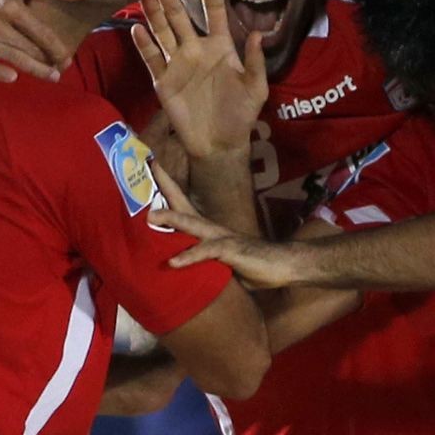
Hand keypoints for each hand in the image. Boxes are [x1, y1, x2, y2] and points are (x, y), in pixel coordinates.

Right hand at [0, 0, 90, 81]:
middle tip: (61, 70)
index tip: (67, 58)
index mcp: (10, 3)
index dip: (57, 48)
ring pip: (12, 58)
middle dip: (48, 61)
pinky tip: (12, 77)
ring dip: (33, 69)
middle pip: (29, 48)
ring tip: (50, 76)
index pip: (41, 32)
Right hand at [130, 0, 267, 162]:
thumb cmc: (240, 115)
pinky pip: (152, 58)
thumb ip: (256, 62)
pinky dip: (144, 44)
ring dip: (154, 13)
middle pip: (180, 17)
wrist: (219, 144)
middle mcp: (196, 49)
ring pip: (163, 32)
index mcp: (221, 47)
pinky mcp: (163, 80)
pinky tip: (138, 28)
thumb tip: (259, 34)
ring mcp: (178, 63)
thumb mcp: (256, 89)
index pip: (214, 13)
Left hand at [155, 170, 310, 288]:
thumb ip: (210, 262)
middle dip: (166, 187)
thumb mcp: (226, 264)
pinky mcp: (231, 251)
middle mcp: (214, 230)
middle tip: (149, 167)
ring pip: (193, 224)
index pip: (185, 207)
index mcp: (210, 232)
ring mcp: (223, 238)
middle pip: (185, 205)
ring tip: (151, 217)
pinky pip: (208, 252)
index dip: (169, 189)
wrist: (285, 266)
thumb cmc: (257, 266)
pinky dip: (190, 256)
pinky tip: (173, 262)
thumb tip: (196, 268)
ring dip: (173, 219)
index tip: (154, 170)